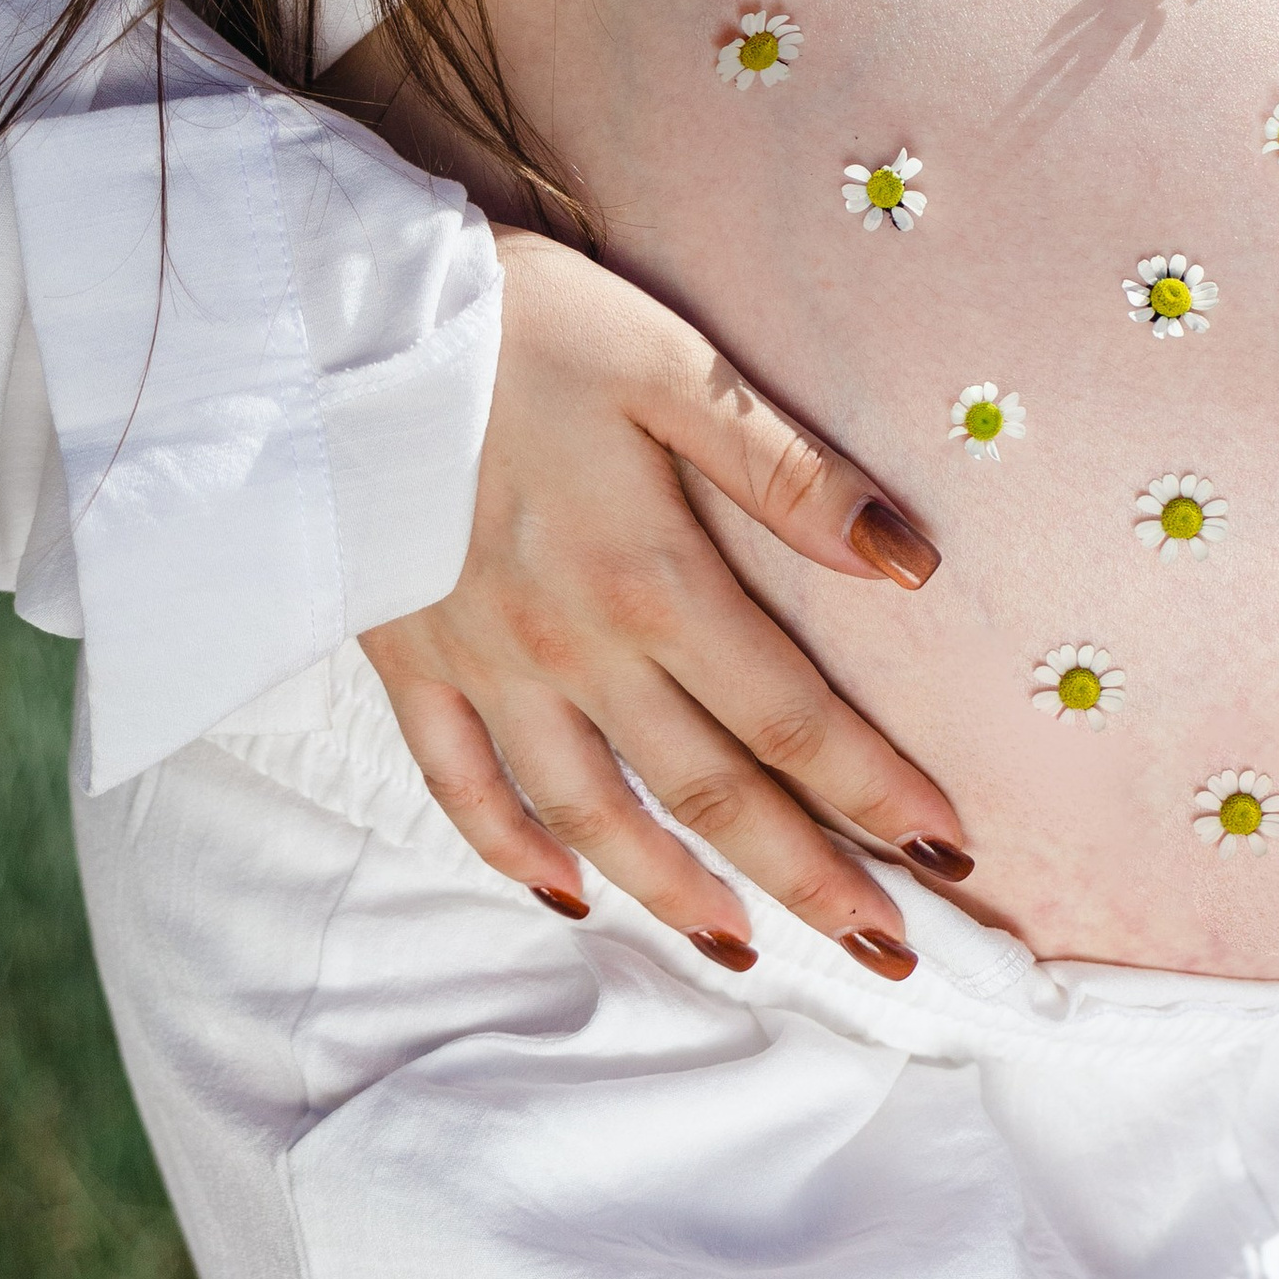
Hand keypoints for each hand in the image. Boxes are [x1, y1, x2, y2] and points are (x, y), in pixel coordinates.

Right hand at [362, 231, 967, 975]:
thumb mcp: (672, 366)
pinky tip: (566, 892)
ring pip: (591, 815)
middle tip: (885, 954)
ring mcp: (485, 668)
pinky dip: (514, 852)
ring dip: (674, 892)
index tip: (948, 847)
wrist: (329, 327)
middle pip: (709, 793)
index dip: (873, 790)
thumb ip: (786, 470)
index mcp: (651, 579)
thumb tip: (906, 560)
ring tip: (744, 949)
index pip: (789, 717)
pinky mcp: (407, 660)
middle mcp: (572, 649)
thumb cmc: (519, 324)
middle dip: (806, 881)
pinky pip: (461, 786)